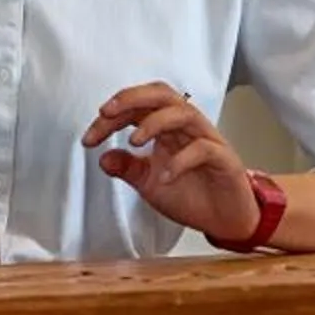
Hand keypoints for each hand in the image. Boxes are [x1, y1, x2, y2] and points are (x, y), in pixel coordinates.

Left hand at [82, 84, 261, 243]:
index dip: (111, 118)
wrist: (226, 219)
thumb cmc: (192, 195)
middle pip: (162, 95)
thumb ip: (128, 168)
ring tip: (133, 141)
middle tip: (106, 112)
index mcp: (168, 129)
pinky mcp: (223, 159)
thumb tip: (103, 158)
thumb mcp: (149, 183)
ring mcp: (207, 140)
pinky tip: (165, 176)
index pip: (137, 108)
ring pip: (184, 113)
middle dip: (132, 98)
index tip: (89, 138)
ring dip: (154, 122)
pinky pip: (203, 149)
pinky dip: (180, 160)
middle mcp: (187, 128)